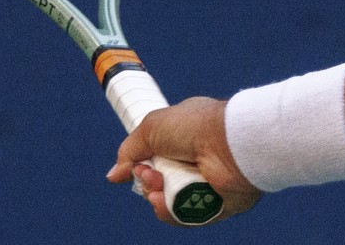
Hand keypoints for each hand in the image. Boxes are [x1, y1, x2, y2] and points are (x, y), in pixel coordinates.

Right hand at [107, 96, 262, 225]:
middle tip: (151, 175)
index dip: (142, 167)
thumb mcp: (152, 128)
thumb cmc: (195, 127)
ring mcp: (207, 184)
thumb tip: (115, 175)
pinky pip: (187, 217)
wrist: (229, 142)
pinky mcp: (218, 205)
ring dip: (157, 198)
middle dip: (148, 183)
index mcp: (186, 139)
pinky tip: (164, 202)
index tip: (135, 167)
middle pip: (160, 184)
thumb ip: (129, 151)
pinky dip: (172, 213)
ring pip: (171, 203)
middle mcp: (197, 162)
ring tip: (159, 187)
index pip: (158, 160)